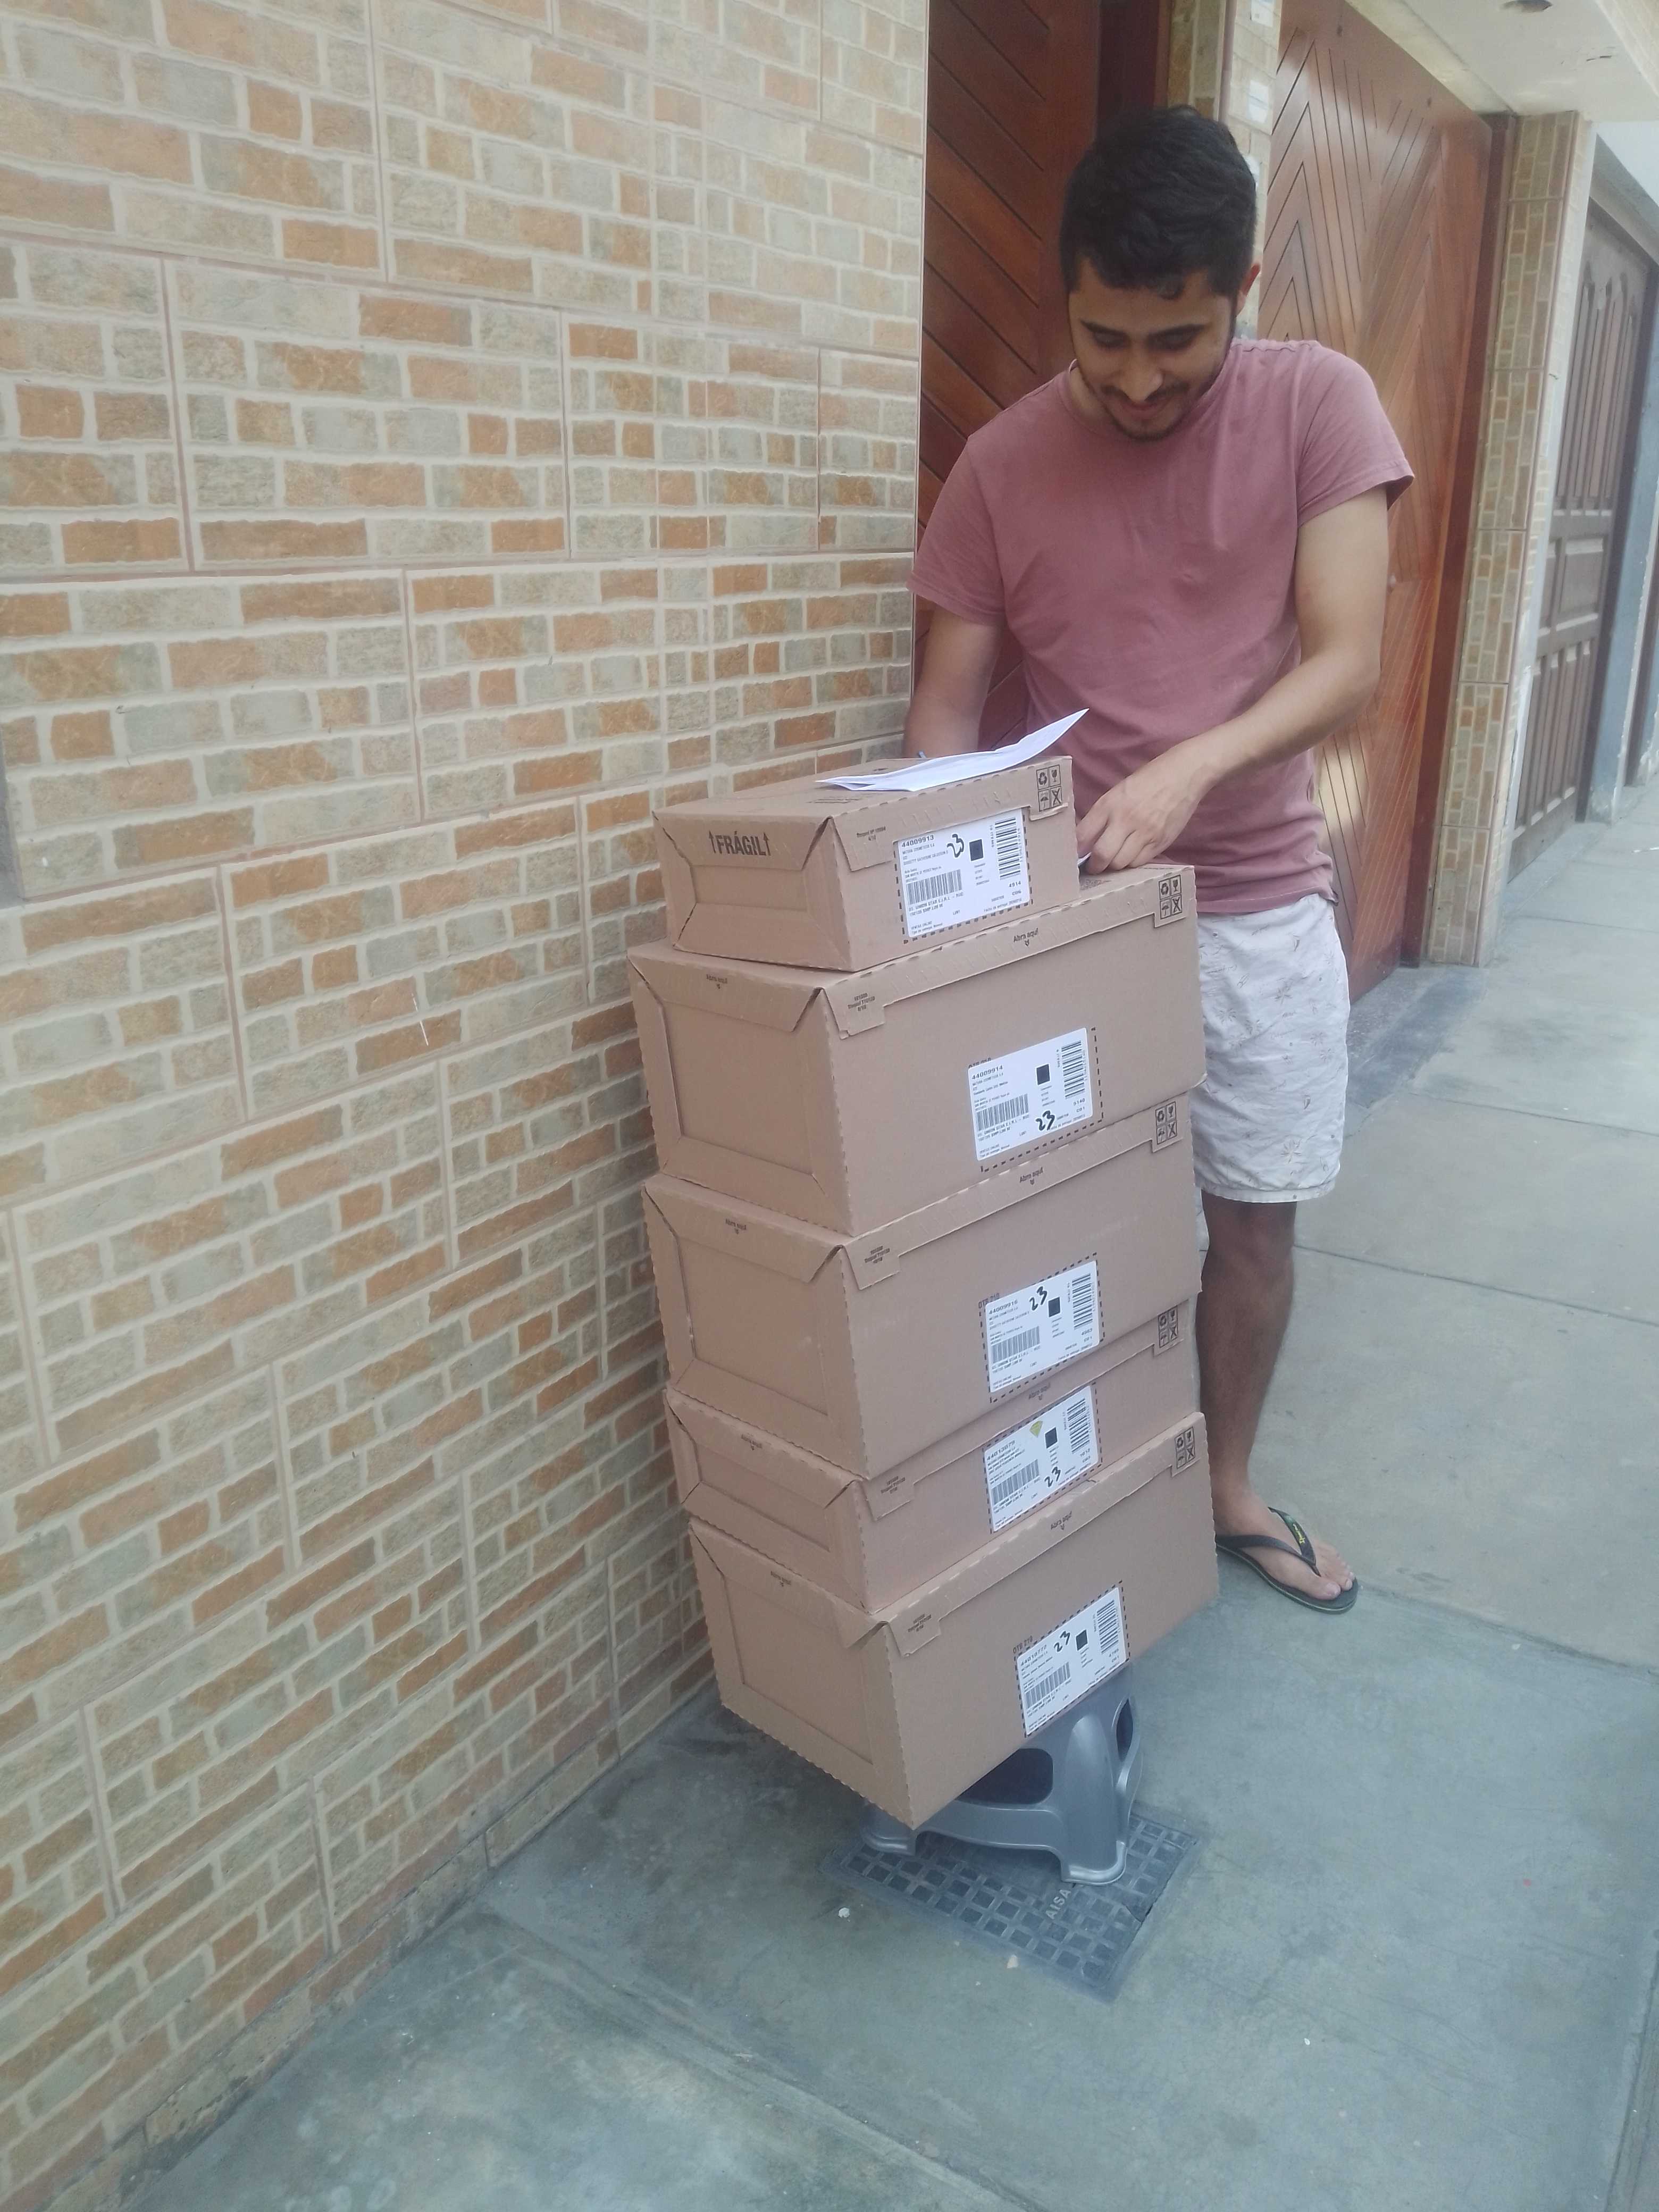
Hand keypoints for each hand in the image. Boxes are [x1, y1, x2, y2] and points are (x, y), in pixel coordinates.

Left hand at [1077, 742, 1213, 872]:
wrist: (1184, 774)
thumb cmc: (1149, 780)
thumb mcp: (1119, 791)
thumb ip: (1102, 814)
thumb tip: (1085, 839)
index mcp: (1111, 803)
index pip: (1084, 835)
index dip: (1076, 850)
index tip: (1076, 856)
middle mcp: (1126, 819)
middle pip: (1102, 855)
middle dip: (1094, 865)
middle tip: (1094, 866)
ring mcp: (1145, 832)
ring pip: (1121, 863)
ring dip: (1114, 865)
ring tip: (1114, 860)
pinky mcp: (1161, 842)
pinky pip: (1139, 862)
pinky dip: (1131, 863)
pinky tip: (1131, 856)